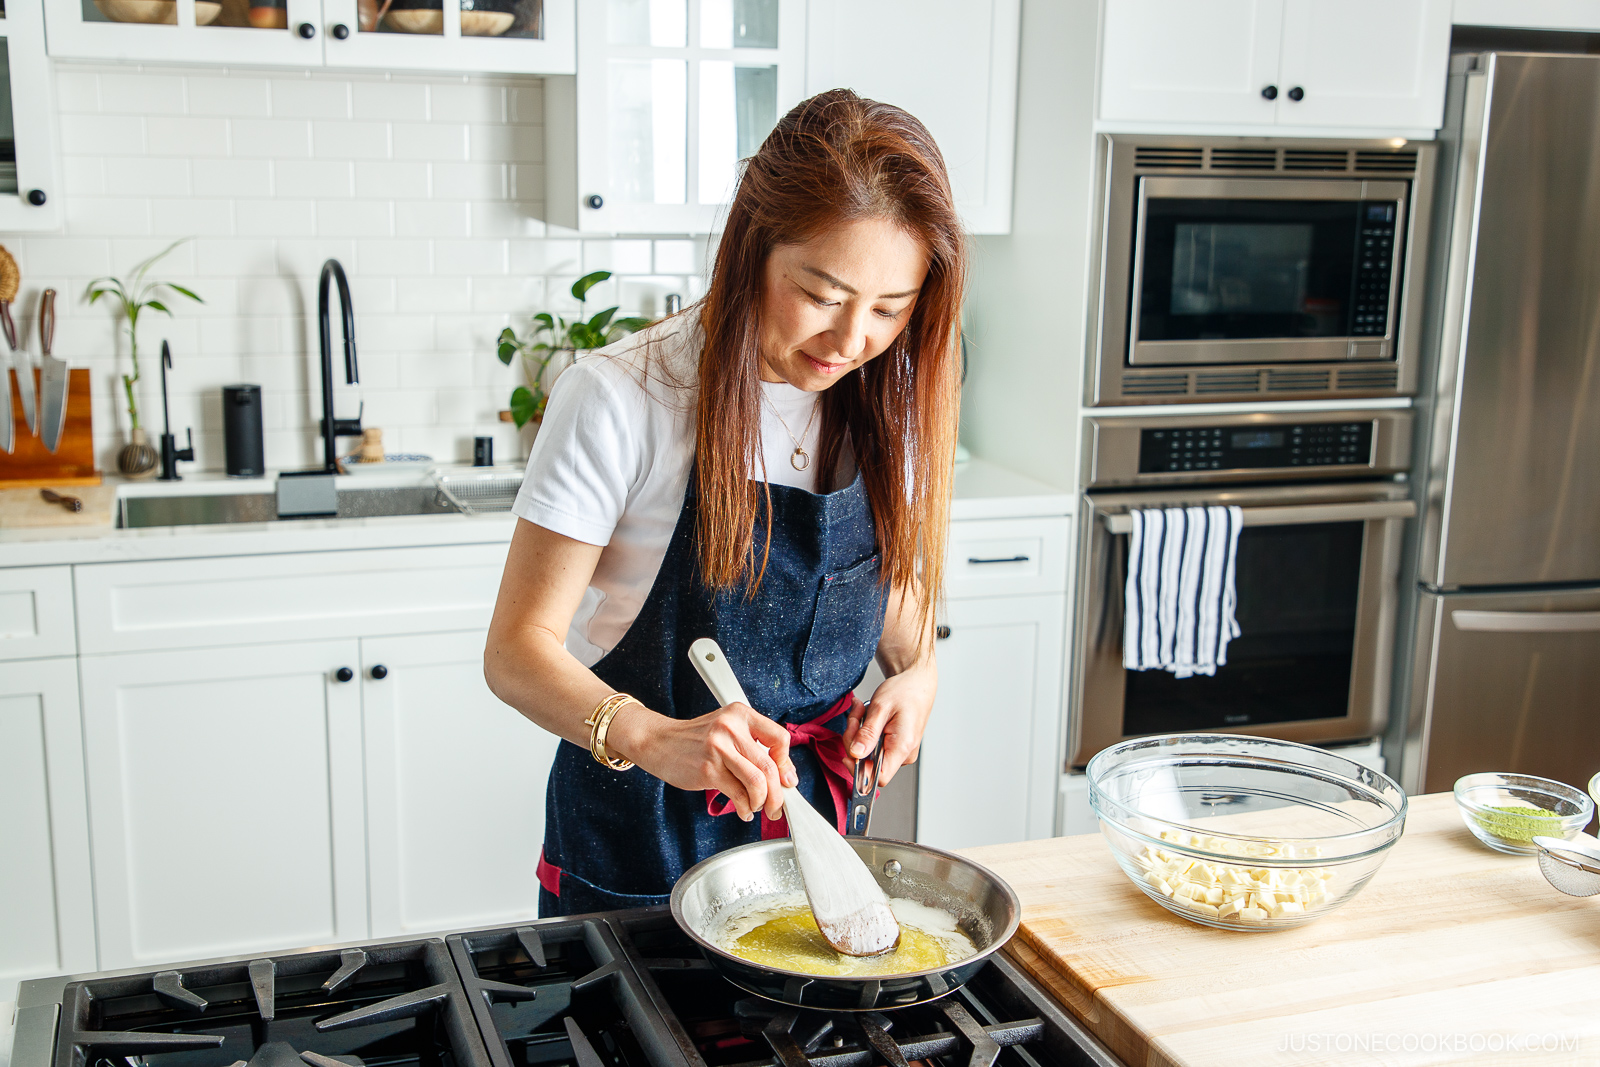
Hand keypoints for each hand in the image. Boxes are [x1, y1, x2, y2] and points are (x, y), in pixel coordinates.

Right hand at [612, 702, 797, 821]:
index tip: (786, 780)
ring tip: (757, 807)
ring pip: (757, 782)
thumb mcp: (726, 731)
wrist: (658, 742)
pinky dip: (746, 808)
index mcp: (740, 714)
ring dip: (762, 802)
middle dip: (778, 794)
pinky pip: (738, 794)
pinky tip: (744, 810)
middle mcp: (731, 728)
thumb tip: (784, 776)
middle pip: (769, 767)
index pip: (779, 738)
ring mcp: (719, 748)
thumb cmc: (695, 740)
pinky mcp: (708, 770)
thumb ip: (752, 747)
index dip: (786, 764)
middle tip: (777, 807)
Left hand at [843, 661, 936, 784]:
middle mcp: (904, 754)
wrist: (917, 683)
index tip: (849, 752)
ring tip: (862, 711)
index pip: (879, 777)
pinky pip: (873, 746)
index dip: (859, 770)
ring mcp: (900, 751)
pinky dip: (865, 732)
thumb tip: (856, 754)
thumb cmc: (904, 691)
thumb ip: (868, 733)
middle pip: (869, 764)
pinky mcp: (895, 746)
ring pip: (868, 754)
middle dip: (854, 741)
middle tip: (855, 718)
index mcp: (902, 747)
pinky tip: (868, 717)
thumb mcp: (881, 708)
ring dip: (858, 733)